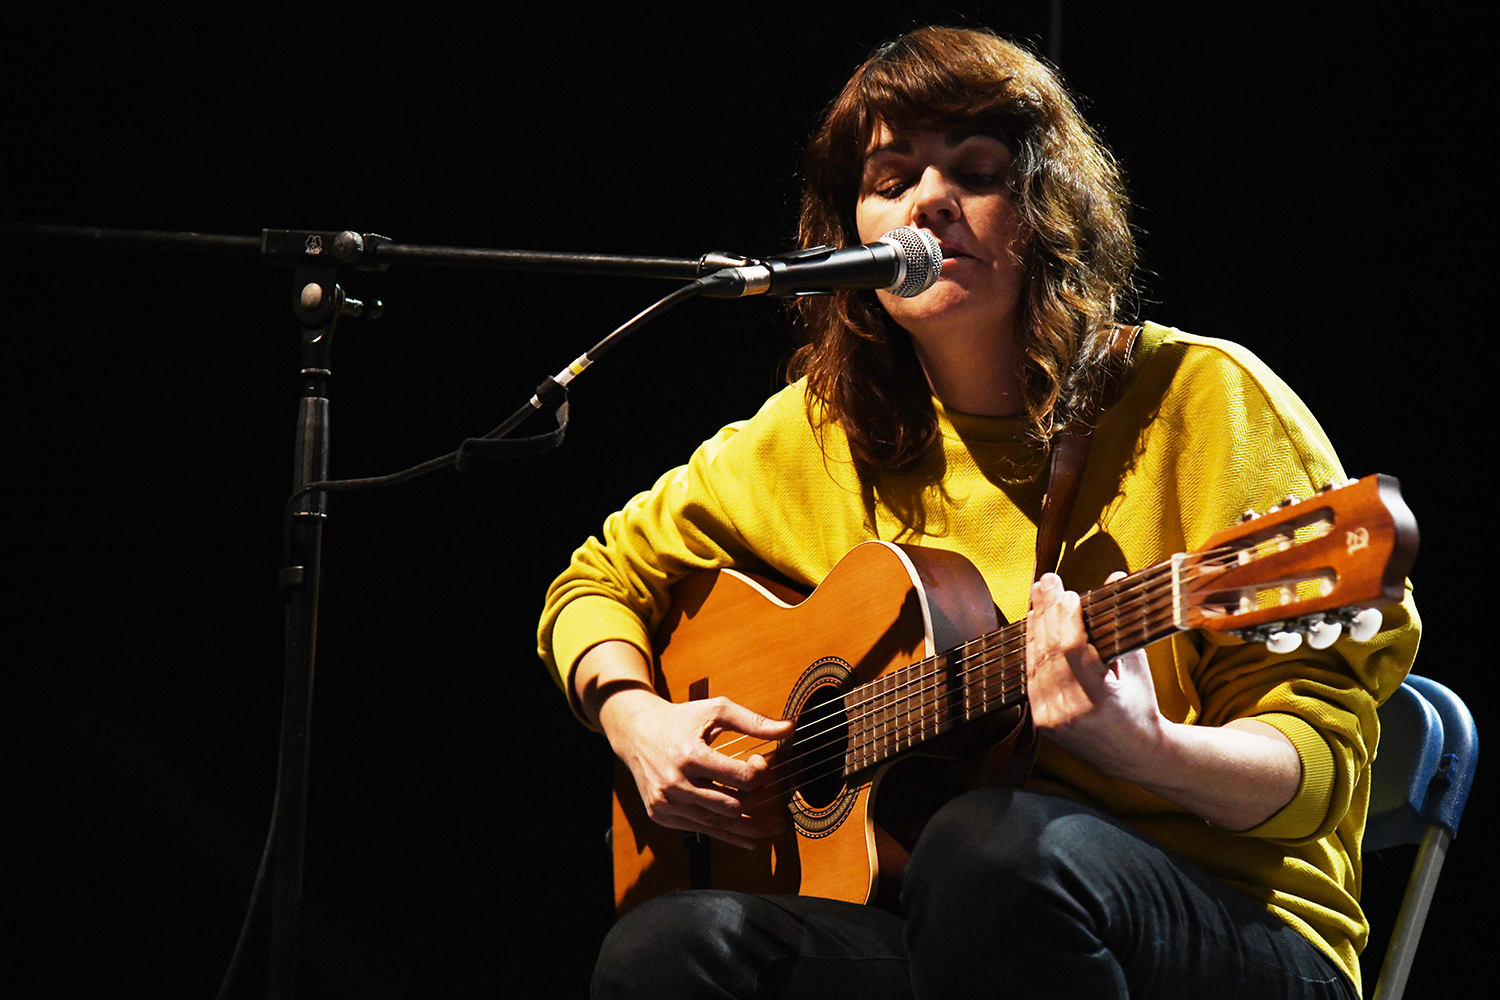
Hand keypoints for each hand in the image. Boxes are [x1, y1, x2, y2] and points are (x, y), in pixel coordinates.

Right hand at [601, 686, 793, 849]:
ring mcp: (666, 803)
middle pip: (731, 805)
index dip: (760, 772)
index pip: (739, 777)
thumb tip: (790, 728)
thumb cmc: (680, 718)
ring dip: (750, 826)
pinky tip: (749, 838)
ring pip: (718, 824)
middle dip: (756, 798)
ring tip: (774, 827)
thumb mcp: (716, 711)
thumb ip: (754, 721)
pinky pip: (701, 830)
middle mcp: (675, 783)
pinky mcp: (661, 815)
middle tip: (765, 788)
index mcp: (689, 756)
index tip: (759, 761)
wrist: (635, 731)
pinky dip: (728, 835)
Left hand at [1024, 574, 1302, 828]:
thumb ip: (1123, 624)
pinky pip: (1030, 677)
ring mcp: (1051, 719)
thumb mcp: (1138, 669)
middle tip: (1047, 580)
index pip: (1074, 652)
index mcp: (1099, 701)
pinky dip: (1031, 648)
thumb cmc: (1140, 708)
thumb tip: (1117, 577)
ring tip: (1039, 594)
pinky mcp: (1041, 721)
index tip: (1069, 594)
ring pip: (1035, 662)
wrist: (1133, 756)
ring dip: (1035, 625)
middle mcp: (1070, 712)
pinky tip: (1032, 623)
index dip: (1068, 620)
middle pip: (1049, 652)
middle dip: (1047, 611)